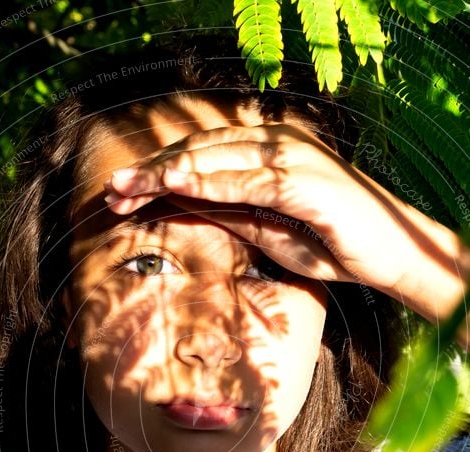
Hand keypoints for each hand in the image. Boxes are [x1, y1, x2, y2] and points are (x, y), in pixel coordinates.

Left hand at [104, 124, 467, 338]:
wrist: (391, 254)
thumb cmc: (333, 244)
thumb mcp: (270, 231)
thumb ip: (232, 214)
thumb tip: (187, 208)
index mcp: (266, 155)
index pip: (201, 158)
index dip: (158, 175)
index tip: (122, 197)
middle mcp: (275, 146)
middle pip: (200, 152)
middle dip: (152, 173)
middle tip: (112, 195)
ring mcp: (291, 158)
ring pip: (217, 157)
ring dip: (169, 172)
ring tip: (129, 189)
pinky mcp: (304, 180)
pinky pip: (248, 178)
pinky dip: (211, 180)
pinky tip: (177, 185)